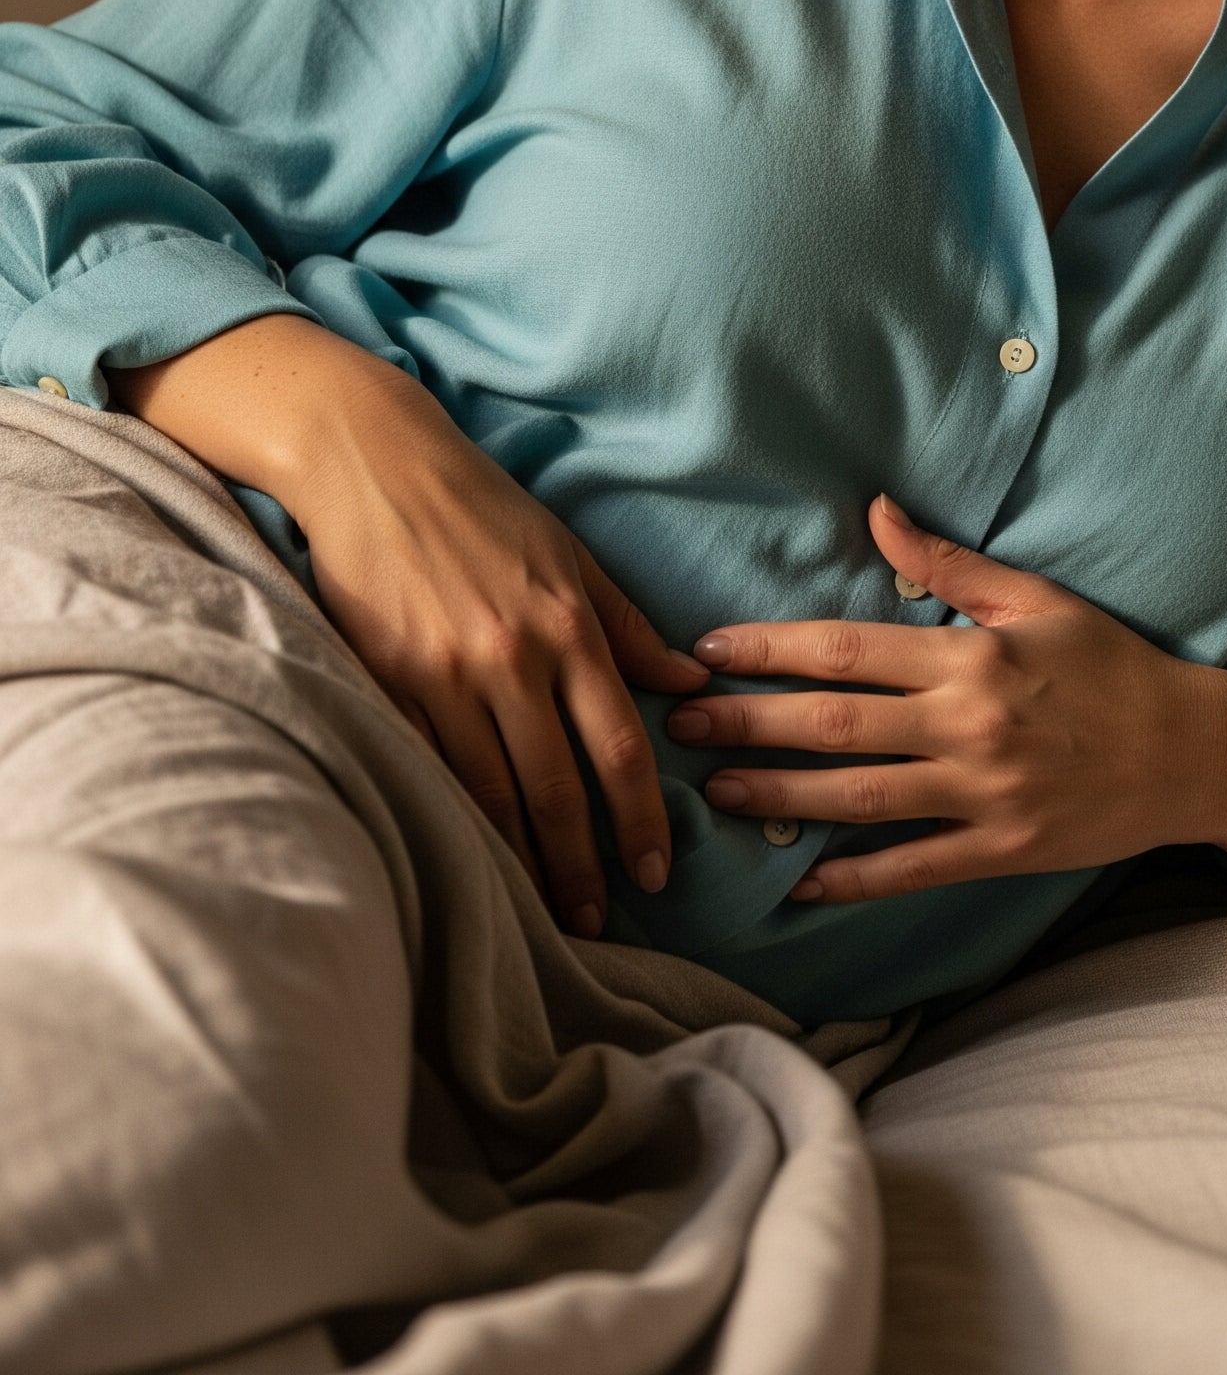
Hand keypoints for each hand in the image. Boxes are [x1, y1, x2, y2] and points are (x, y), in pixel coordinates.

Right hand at [114, 318, 706, 936]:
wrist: (376, 466)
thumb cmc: (484, 508)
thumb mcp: (571, 556)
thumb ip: (628, 627)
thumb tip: (690, 682)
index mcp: (567, 627)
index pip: (618, 745)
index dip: (639, 818)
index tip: (653, 872)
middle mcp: (511, 659)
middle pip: (555, 787)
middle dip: (580, 864)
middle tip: (595, 920)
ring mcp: (443, 675)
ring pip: (489, 792)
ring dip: (518, 859)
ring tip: (539, 908)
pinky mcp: (385, 681)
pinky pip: (425, 767)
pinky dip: (451, 816)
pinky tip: (467, 852)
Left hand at [665, 494, 1226, 902]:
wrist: (1191, 751)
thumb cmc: (1110, 664)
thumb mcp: (1036, 597)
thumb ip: (950, 561)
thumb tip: (876, 509)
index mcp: (970, 655)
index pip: (847, 650)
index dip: (770, 650)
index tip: (707, 649)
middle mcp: (968, 723)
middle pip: (836, 725)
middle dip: (749, 721)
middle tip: (680, 721)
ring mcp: (983, 793)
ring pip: (859, 799)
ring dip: (779, 794)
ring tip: (714, 790)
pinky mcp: (1000, 850)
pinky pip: (911, 868)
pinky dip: (852, 878)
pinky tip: (797, 883)